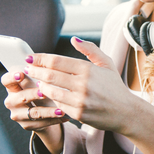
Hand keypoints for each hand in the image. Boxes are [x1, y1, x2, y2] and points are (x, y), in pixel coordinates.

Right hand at [1, 70, 69, 153]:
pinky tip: (65, 116)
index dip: (11, 77)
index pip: (6, 80)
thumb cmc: (40, 91)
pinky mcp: (27, 125)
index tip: (21, 74)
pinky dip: (55, 119)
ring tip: (61, 109)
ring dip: (48, 111)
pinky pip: (42, 123)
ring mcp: (18, 114)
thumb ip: (38, 75)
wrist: (42, 113)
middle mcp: (12, 101)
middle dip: (33, 94)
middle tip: (44, 92)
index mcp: (12, 87)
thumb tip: (47, 63)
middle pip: (20, 97)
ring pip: (33, 113)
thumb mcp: (37, 82)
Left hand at [26, 37, 153, 153]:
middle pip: (50, 75)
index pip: (56, 61)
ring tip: (36, 80)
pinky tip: (48, 94)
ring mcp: (80, 100)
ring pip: (50, 91)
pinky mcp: (78, 114)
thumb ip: (90, 50)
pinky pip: (57, 105)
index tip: (30, 58)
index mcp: (88, 69)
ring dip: (40, 85)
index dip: (40, 58)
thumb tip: (73, 39)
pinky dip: (51, 98)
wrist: (126, 112)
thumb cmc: (114, 86)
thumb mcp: (106, 64)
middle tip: (27, 68)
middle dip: (35, 71)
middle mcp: (83, 84)